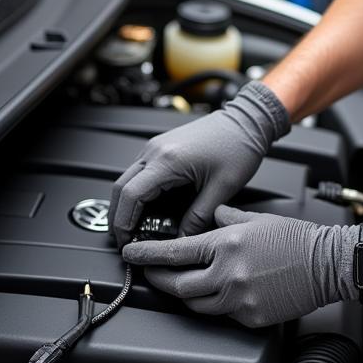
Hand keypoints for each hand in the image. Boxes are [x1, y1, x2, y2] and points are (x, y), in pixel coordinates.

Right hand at [109, 81, 289, 245]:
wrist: (246, 120)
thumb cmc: (238, 147)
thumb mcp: (221, 189)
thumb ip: (198, 218)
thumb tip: (182, 240)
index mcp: (168, 161)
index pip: (130, 195)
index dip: (123, 222)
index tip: (126, 241)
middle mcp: (155, 151)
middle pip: (120, 188)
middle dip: (117, 217)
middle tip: (125, 239)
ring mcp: (155, 147)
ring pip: (126, 179)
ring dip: (125, 204)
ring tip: (134, 228)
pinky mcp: (160, 147)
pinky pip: (138, 172)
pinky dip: (136, 192)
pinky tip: (146, 208)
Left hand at [122, 206, 356, 327]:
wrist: (327, 264)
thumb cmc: (297, 239)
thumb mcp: (256, 219)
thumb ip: (227, 218)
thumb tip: (212, 216)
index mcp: (226, 244)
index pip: (173, 252)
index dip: (147, 255)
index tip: (132, 254)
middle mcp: (227, 273)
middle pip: (177, 285)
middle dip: (159, 279)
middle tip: (151, 274)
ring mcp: (238, 298)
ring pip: (196, 304)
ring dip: (185, 295)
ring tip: (183, 285)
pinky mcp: (250, 317)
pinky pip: (222, 315)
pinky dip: (217, 305)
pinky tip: (221, 295)